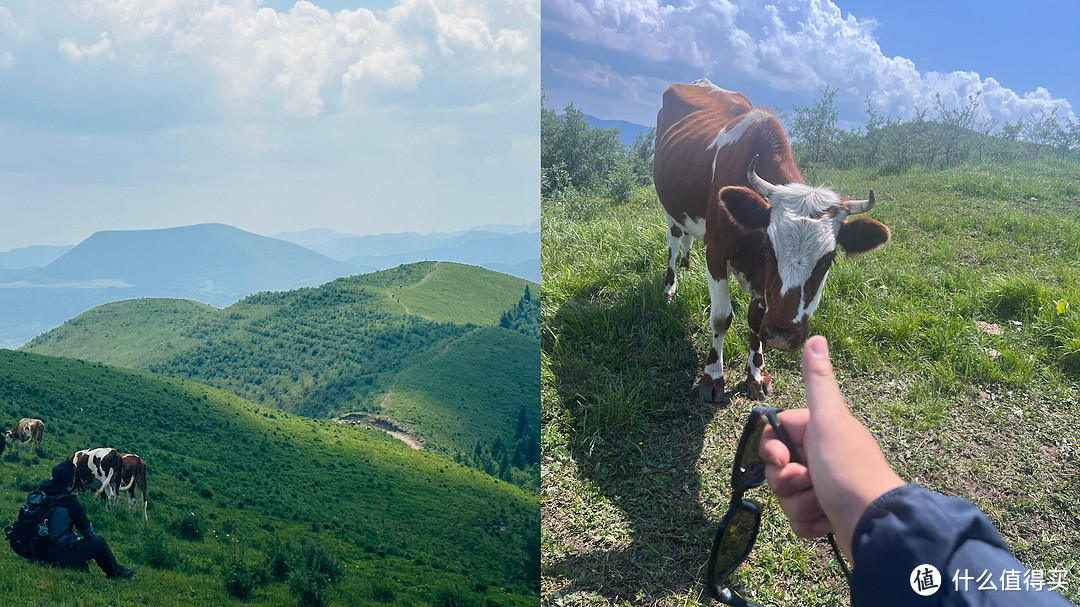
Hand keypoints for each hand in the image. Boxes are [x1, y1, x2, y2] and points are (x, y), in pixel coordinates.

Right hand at [759, 335, 903, 561]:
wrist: (876, 525)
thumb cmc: (849, 471)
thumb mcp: (829, 422)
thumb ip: (818, 383)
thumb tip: (816, 338)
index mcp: (821, 433)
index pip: (776, 436)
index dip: (772, 451)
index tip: (784, 460)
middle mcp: (823, 457)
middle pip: (779, 469)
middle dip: (786, 482)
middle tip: (806, 482)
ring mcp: (825, 488)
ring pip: (787, 496)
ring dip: (799, 505)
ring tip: (822, 506)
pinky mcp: (826, 516)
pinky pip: (799, 521)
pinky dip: (809, 525)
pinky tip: (826, 524)